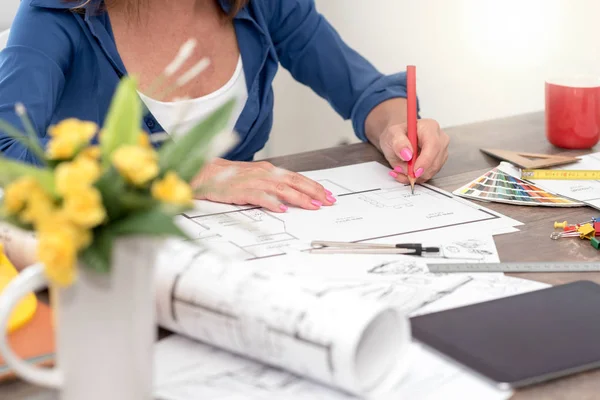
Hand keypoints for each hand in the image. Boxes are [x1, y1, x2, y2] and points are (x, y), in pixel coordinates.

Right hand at [192, 158, 335, 212]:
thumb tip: (292, 196)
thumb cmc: (230, 178)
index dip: (314, 186)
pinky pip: (258, 196)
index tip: (328, 195)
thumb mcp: (255, 179)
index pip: (297, 178)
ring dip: (298, 197)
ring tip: (312, 206)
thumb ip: (272, 185)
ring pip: (281, 188)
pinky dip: (271, 202)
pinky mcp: (240, 190)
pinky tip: (281, 208)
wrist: (204, 174)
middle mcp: (264, 173)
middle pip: (294, 181)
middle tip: (328, 201)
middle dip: (313, 192)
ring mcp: (253, 181)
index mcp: (269, 170)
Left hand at [379, 119, 448, 183]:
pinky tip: (403, 172)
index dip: (425, 160)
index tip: (414, 170)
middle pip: (435, 161)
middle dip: (417, 171)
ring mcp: (440, 153)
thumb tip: (407, 154)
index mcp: (430, 128)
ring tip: (399, 168)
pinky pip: (427, 176)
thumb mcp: (392, 134)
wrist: (397, 140)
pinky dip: (413, 178)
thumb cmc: (396, 135)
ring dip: (413, 175)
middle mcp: (439, 140)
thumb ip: (398, 142)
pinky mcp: (437, 164)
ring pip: (431, 171)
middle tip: (400, 169)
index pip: (433, 145)